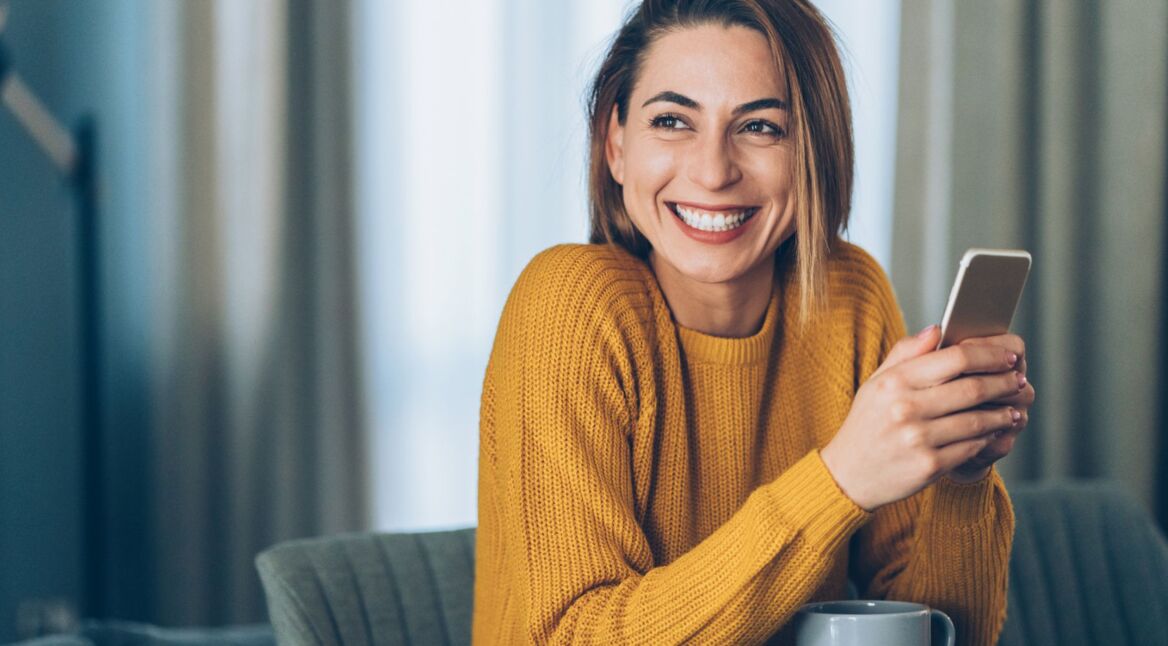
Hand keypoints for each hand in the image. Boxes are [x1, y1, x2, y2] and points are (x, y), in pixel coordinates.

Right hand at [820, 325, 1026, 510]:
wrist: (848, 474)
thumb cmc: (867, 423)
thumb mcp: (876, 383)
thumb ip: (906, 353)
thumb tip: (938, 329)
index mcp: (895, 382)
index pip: (955, 358)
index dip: (989, 355)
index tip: (1007, 356)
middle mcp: (906, 408)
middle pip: (973, 388)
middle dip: (1003, 382)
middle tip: (1017, 380)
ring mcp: (918, 439)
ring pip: (977, 420)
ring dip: (1002, 414)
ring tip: (1012, 409)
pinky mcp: (929, 466)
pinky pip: (971, 447)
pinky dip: (988, 438)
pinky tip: (994, 432)